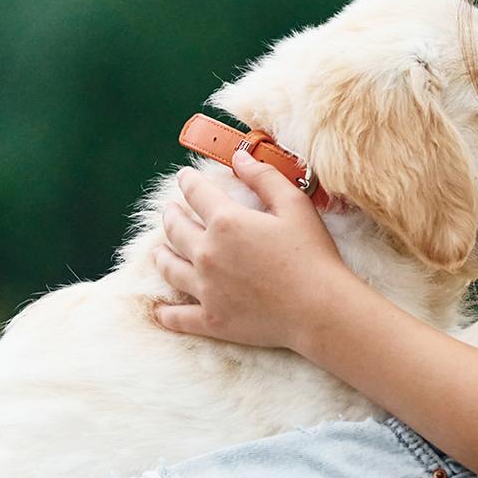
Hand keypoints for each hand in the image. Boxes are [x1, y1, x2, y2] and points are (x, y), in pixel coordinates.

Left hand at [152, 148, 354, 348]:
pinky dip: (165, 314)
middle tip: (169, 211)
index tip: (184, 177)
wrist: (320, 309)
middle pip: (176, 230)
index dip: (188, 182)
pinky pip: (178, 317)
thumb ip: (264, 177)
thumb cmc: (312, 254)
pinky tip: (158, 311)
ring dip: (161, 257)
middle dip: (170, 216)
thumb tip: (239, 157)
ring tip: (157, 252)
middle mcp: (207, 254)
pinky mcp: (211, 320)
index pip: (197, 194)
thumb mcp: (295, 204)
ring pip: (170, 270)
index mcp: (226, 222)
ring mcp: (206, 289)